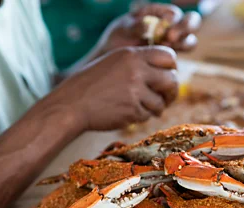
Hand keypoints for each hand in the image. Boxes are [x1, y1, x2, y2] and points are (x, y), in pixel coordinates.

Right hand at [50, 46, 177, 130]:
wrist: (71, 104)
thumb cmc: (91, 84)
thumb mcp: (114, 62)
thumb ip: (139, 63)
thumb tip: (168, 72)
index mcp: (132, 55)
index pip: (168, 56)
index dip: (172, 68)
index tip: (168, 76)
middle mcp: (136, 70)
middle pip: (171, 79)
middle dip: (171, 91)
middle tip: (166, 98)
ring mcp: (135, 90)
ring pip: (161, 102)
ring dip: (156, 107)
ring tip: (143, 107)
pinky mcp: (133, 110)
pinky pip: (148, 115)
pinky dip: (142, 116)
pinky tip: (129, 113)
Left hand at [100, 4, 201, 52]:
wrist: (114, 62)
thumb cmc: (117, 40)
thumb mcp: (122, 30)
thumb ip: (135, 26)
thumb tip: (147, 26)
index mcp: (159, 13)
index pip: (173, 13)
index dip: (173, 19)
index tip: (163, 29)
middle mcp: (171, 26)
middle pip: (191, 21)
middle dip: (185, 27)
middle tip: (170, 38)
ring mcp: (174, 43)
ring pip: (190, 40)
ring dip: (183, 44)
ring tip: (166, 49)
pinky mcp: (173, 59)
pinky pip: (182, 58)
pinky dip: (176, 59)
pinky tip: (163, 63)